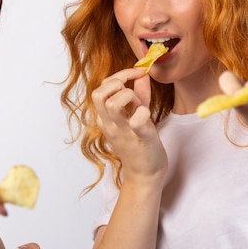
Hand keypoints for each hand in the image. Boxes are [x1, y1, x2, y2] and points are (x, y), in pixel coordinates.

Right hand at [91, 68, 167, 182]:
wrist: (145, 175)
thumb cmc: (140, 144)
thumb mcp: (137, 115)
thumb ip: (140, 94)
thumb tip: (143, 74)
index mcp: (105, 118)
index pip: (101, 87)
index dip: (120, 75)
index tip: (138, 73)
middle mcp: (109, 124)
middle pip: (99, 93)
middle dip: (119, 81)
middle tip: (133, 89)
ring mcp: (121, 132)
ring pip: (112, 103)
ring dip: (129, 96)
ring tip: (139, 104)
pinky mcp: (139, 138)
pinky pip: (136, 120)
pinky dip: (144, 112)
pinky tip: (148, 116)